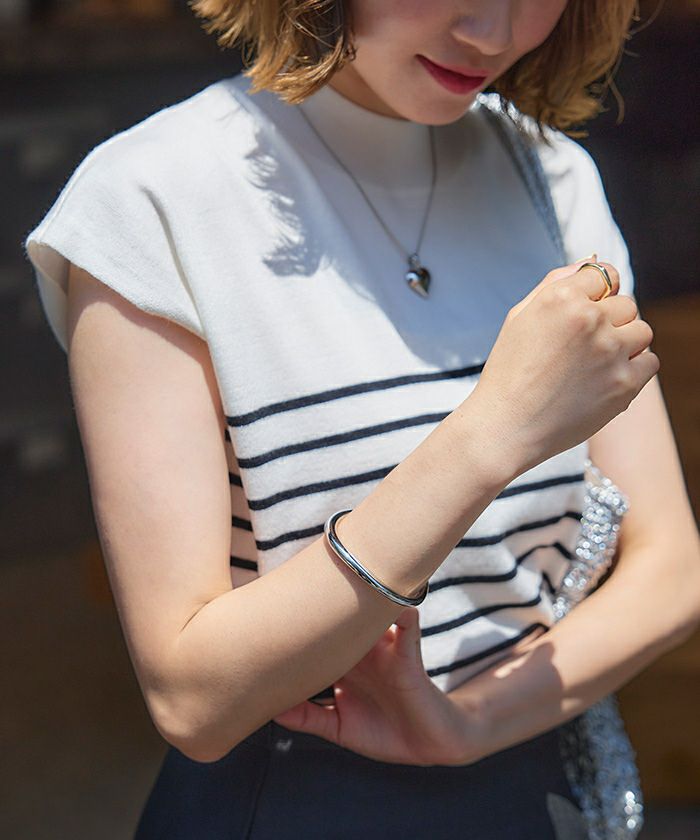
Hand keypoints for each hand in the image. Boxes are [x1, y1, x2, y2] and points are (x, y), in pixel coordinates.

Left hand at [272, 607, 484, 766]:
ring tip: (338, 583)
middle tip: (290, 589)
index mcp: (341, 664)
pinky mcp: (408, 657)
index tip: (266, 616)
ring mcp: (383, 650)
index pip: (314, 639)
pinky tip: (397, 608)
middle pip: (336, 620)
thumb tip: (272, 711)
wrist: (426, 744)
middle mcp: (360, 651)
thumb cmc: (382, 730)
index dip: (293, 628)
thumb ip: (308, 718)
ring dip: (356, 603)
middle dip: (316, 604)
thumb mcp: (339, 728)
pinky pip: (408, 629)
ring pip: (369, 616)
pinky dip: (403, 616)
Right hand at [468, 255, 658, 473]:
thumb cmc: (509, 372)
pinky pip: (650, 362)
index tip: (587, 314)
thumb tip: (593, 261)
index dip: (598, 294)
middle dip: (610, 322)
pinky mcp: (625, 383)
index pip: (605, 275)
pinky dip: (633, 370)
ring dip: (625, 344)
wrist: (506, 427)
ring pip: (642, 331)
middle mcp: (589, 319)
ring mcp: (610, 351)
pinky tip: (604, 381)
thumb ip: (556, 283)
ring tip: (594, 365)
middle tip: (581, 350)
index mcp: (560, 298)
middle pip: (627, 304)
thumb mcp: (520, 317)